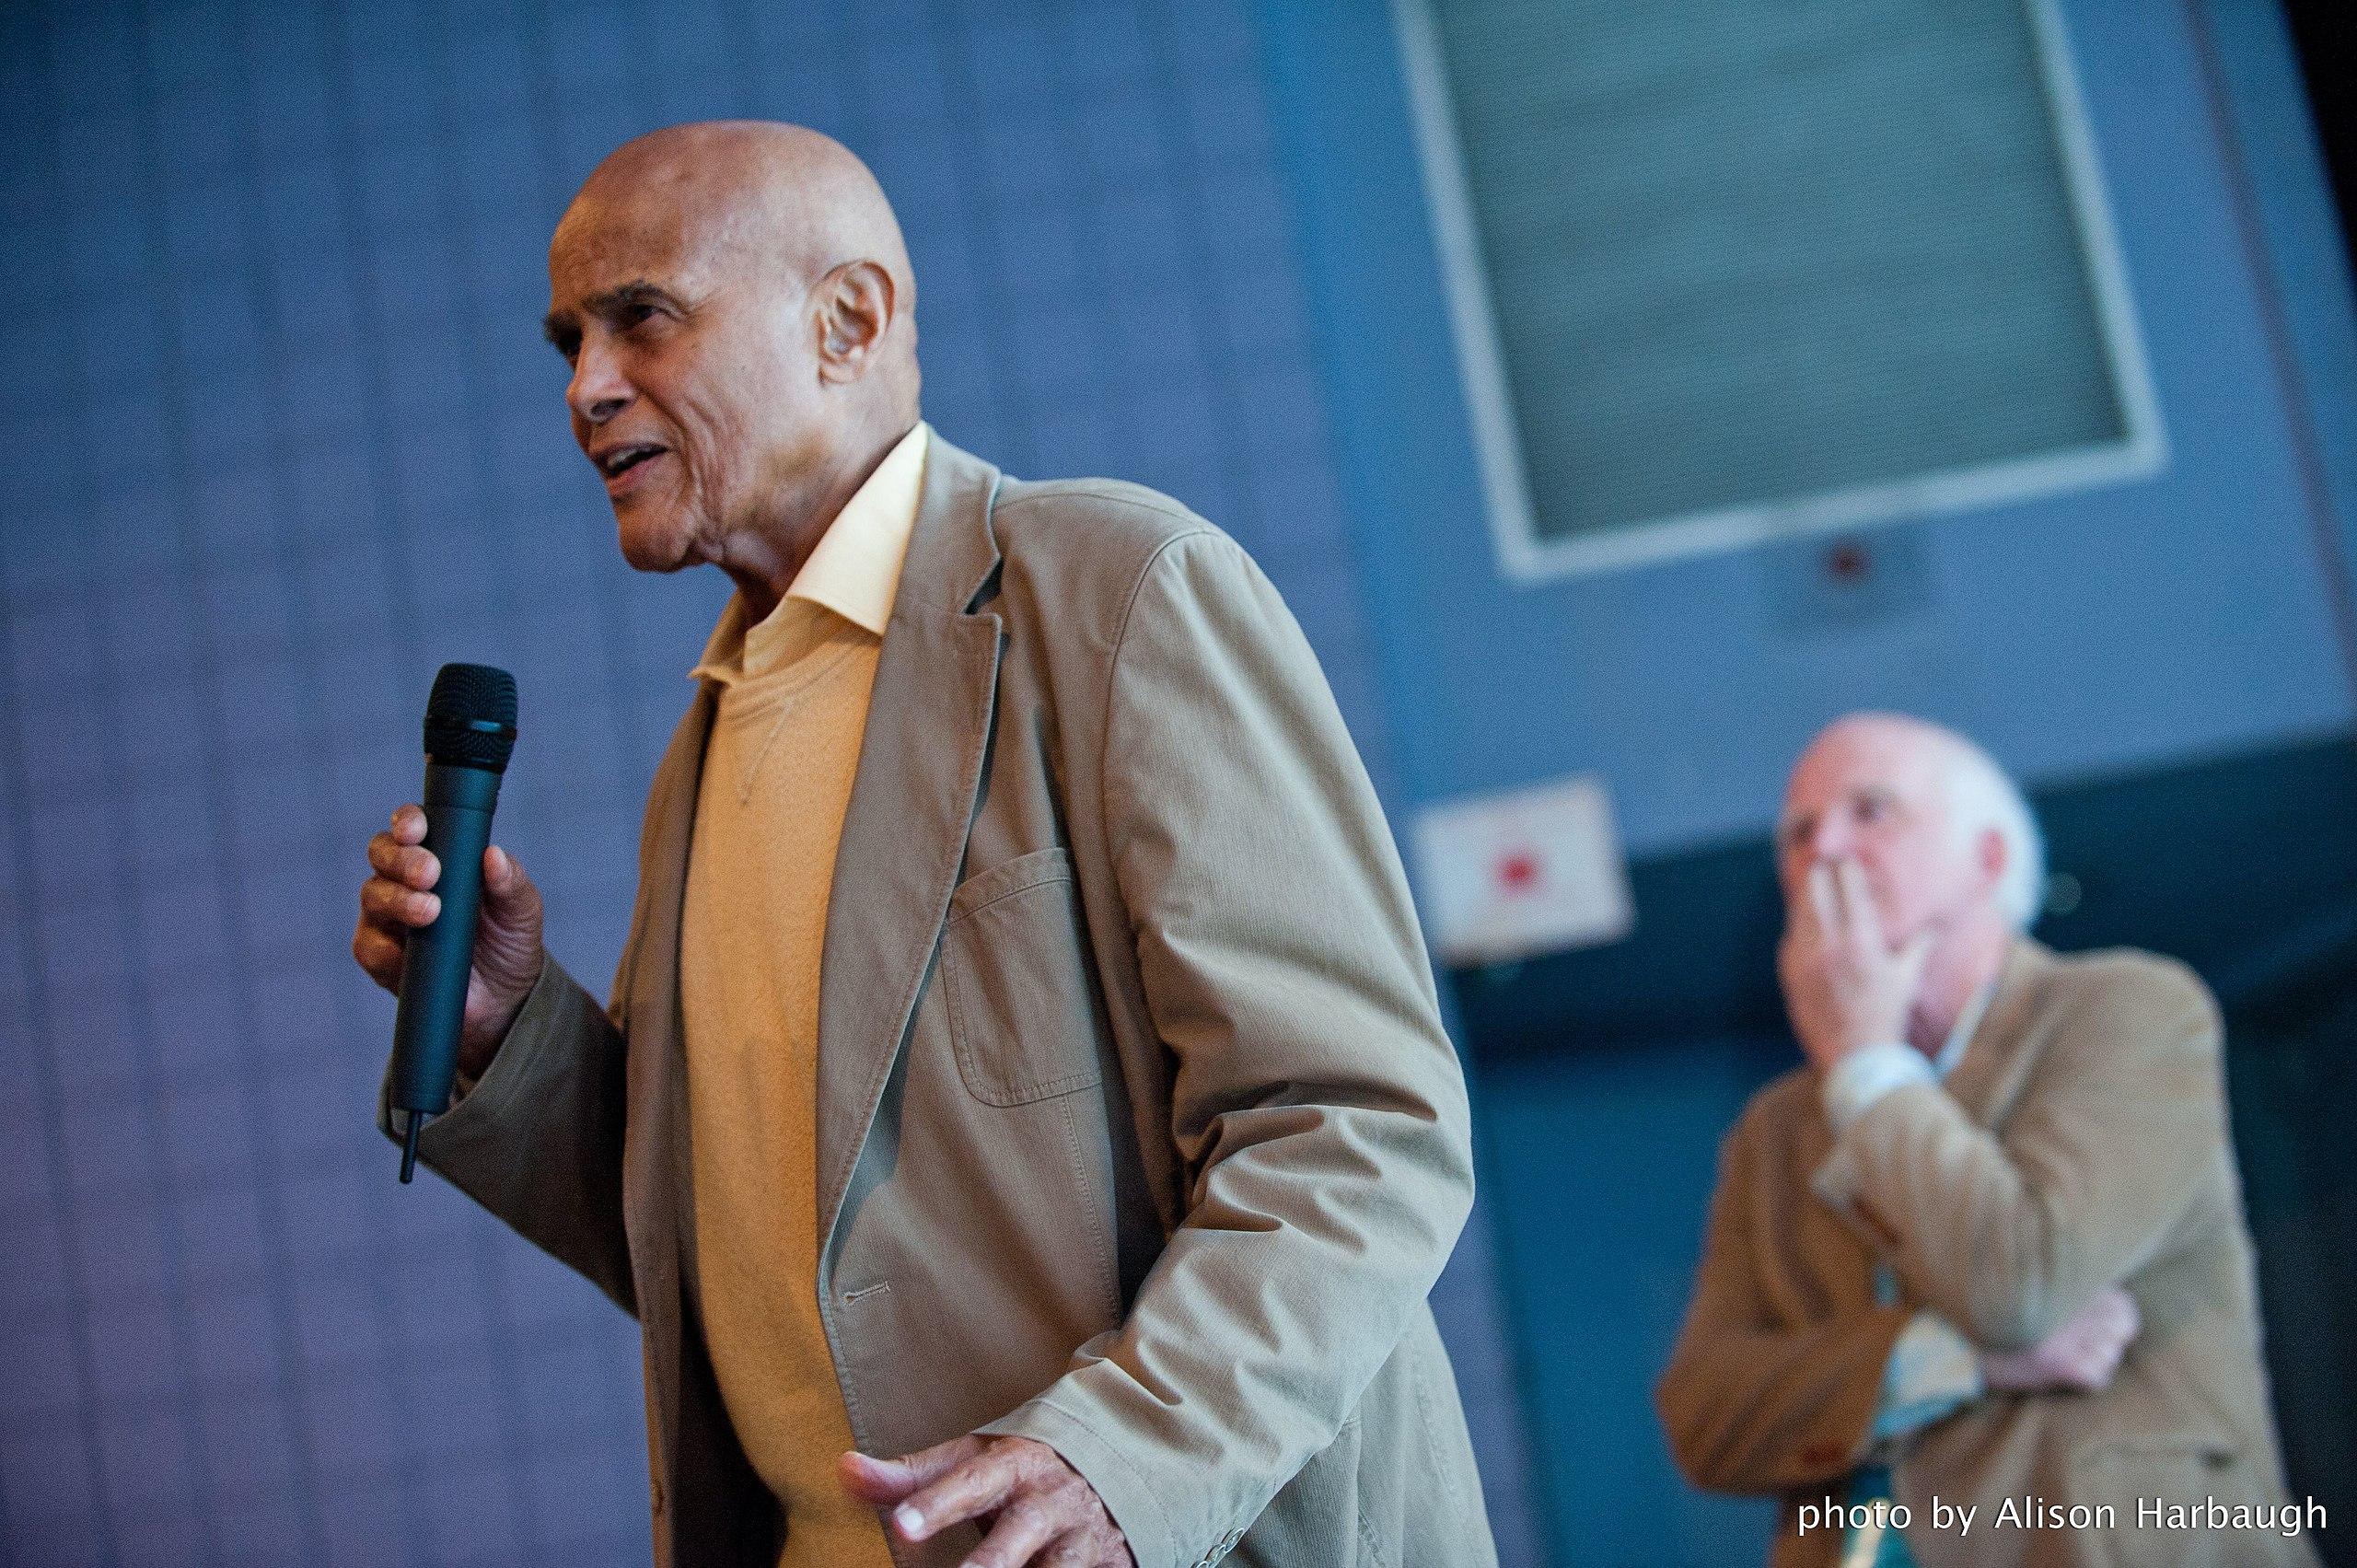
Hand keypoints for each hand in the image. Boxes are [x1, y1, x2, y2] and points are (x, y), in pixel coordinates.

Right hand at [352, 803, 545, 1080]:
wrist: (505, 999)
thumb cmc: (510, 940)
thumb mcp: (522, 910)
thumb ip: (511, 881)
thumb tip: (493, 855)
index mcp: (439, 856)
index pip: (412, 827)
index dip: (408, 822)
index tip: (418, 830)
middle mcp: (404, 880)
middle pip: (383, 854)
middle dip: (402, 860)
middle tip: (430, 875)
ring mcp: (387, 917)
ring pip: (373, 895)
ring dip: (397, 900)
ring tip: (430, 912)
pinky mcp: (379, 956)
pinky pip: (369, 946)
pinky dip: (385, 947)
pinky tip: (403, 952)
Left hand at [839, 1435, 1133, 1567]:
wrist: (1118, 1465)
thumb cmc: (1023, 1471)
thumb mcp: (972, 1463)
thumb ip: (911, 1475)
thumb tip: (843, 1469)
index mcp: (1012, 1466)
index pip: (969, 1482)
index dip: (937, 1503)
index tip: (902, 1525)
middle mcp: (1048, 1502)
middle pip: (1019, 1531)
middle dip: (989, 1562)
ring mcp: (1079, 1538)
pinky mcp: (1104, 1567)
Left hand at [1778, 857, 1932, 1071]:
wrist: (1854, 1056)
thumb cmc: (1886, 1016)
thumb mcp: (1906, 979)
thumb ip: (1919, 947)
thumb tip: (1935, 928)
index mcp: (1862, 942)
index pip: (1850, 891)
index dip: (1847, 871)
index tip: (1847, 860)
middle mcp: (1830, 945)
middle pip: (1817, 893)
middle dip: (1820, 875)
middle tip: (1823, 863)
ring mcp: (1806, 958)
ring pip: (1800, 913)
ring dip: (1807, 897)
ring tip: (1812, 884)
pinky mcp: (1791, 972)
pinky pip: (1790, 938)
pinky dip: (1798, 925)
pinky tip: (1803, 921)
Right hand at [1981, 1288, 2139, 1392]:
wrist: (1958, 1344)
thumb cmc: (1991, 1317)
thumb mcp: (2027, 1290)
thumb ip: (2062, 1288)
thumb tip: (2103, 1296)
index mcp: (2064, 1285)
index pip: (2122, 1302)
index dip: (2118, 1316)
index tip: (2103, 1325)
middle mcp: (2068, 1307)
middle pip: (2122, 1329)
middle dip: (2111, 1340)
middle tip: (2086, 1346)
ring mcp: (2065, 1335)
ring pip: (2111, 1356)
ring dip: (2097, 1362)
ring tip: (2071, 1360)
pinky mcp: (2059, 1364)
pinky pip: (2097, 1379)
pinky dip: (2086, 1382)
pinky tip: (2064, 1376)